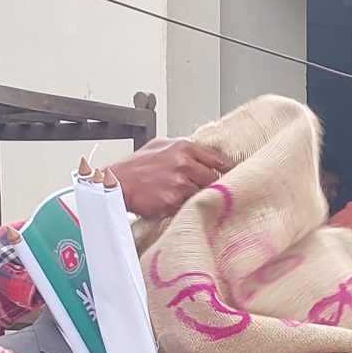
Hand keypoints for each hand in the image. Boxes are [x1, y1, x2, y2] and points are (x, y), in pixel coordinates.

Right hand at [109, 138, 228, 219]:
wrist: (118, 182)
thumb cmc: (136, 165)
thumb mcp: (160, 146)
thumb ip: (183, 149)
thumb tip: (203, 155)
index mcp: (183, 147)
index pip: (217, 159)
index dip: (227, 169)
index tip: (233, 175)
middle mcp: (184, 164)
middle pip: (214, 178)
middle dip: (212, 185)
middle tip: (211, 191)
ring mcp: (180, 183)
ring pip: (204, 193)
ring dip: (200, 197)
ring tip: (191, 198)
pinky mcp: (174, 201)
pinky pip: (189, 206)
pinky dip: (188, 207)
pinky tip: (178, 203)